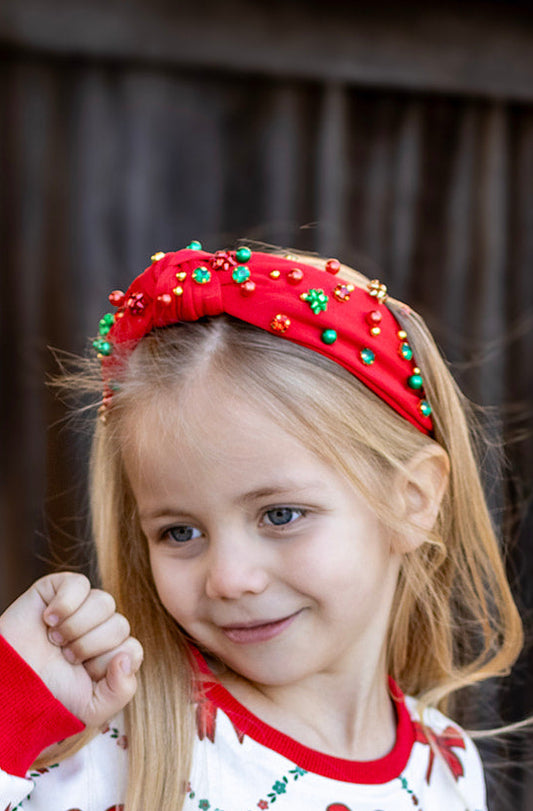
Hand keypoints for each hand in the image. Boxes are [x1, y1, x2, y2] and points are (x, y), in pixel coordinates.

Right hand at [0, 572, 142, 726]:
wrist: (9, 686)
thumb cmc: (48, 697)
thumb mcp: (91, 708)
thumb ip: (121, 691)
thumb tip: (126, 657)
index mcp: (111, 654)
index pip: (132, 649)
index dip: (106, 663)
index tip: (83, 674)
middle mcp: (100, 628)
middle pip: (120, 624)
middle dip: (88, 647)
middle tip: (64, 657)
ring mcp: (82, 607)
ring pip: (105, 602)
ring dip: (76, 627)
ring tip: (55, 640)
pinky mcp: (59, 589)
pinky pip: (80, 583)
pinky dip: (64, 603)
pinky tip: (47, 620)